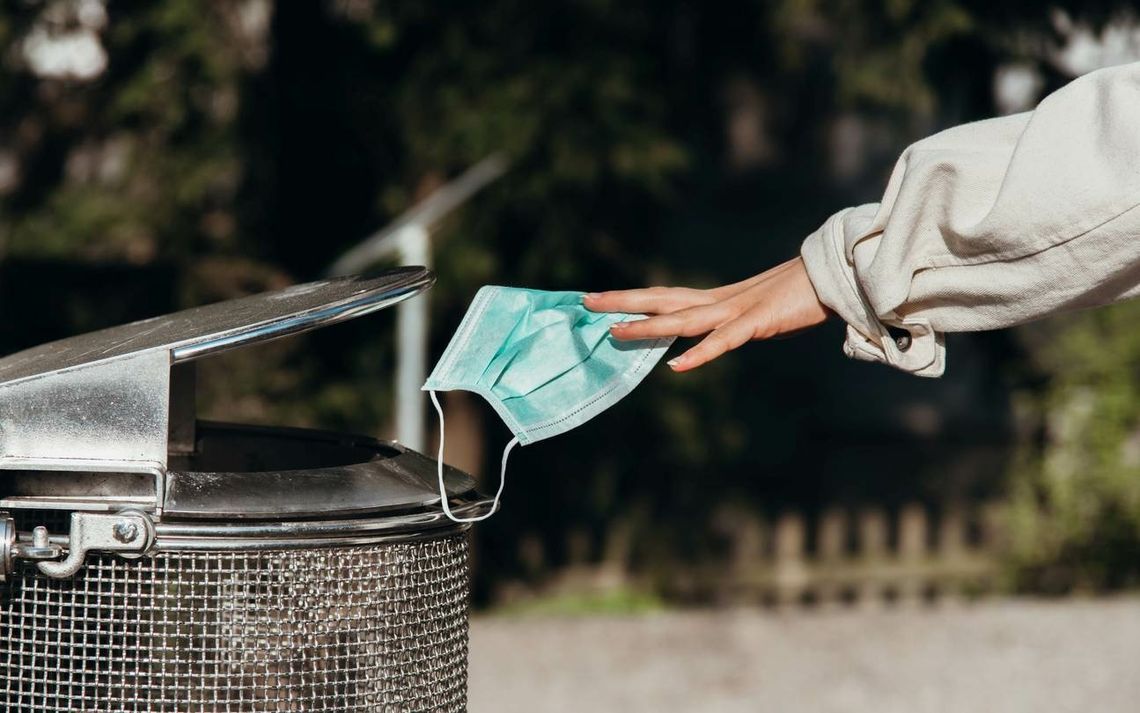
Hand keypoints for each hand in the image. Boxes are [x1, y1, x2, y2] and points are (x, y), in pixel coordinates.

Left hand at [583, 256, 829, 371]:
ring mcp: (737, 311)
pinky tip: (677, 366)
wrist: (837, 275)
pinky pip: (724, 341)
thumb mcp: (758, 312)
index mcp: (718, 299)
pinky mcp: (759, 322)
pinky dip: (700, 353)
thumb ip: (733, 324)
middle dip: (623, 301)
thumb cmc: (801, 295)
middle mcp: (720, 301)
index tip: (600, 299)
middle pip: (662, 300)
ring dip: (648, 327)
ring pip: (683, 320)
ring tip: (614, 332)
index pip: (665, 296)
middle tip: (585, 300)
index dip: (632, 298)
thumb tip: (715, 335)